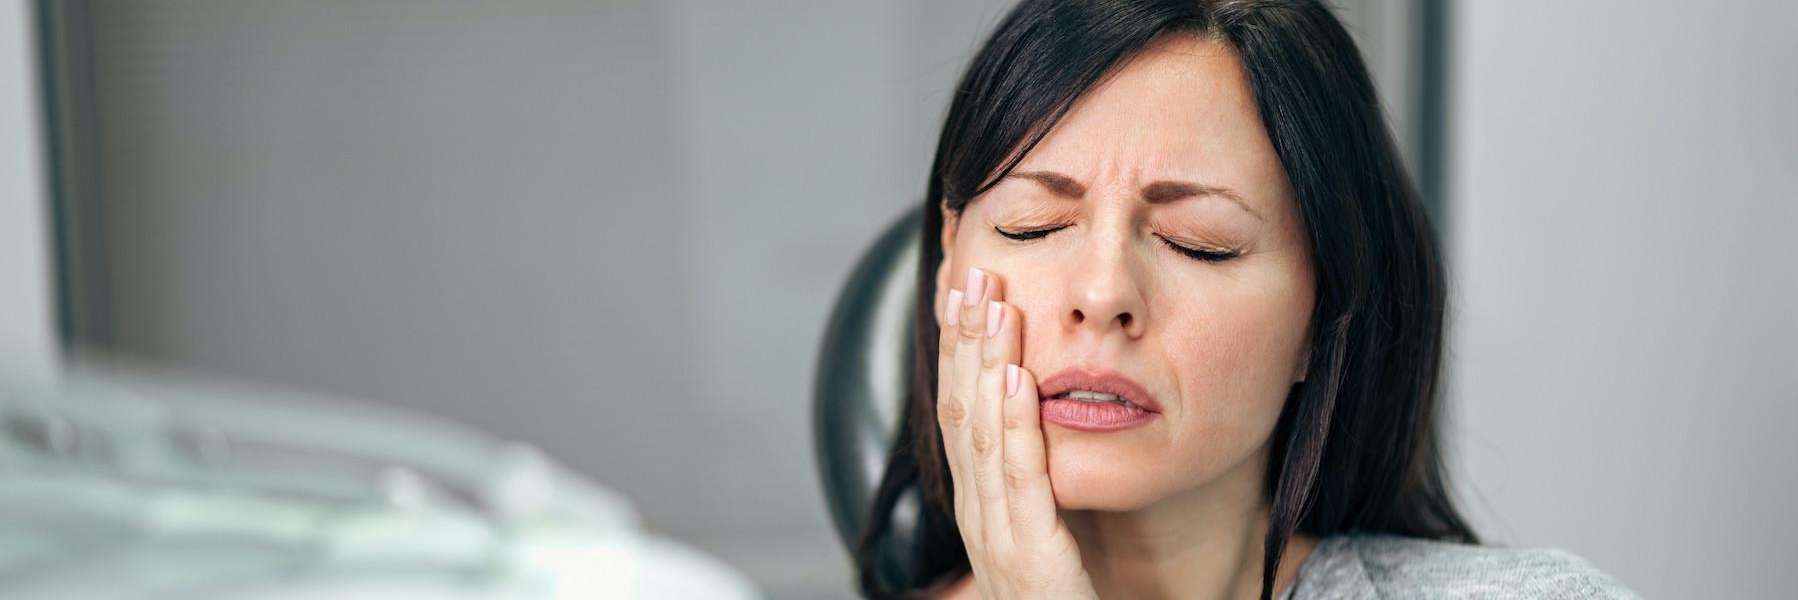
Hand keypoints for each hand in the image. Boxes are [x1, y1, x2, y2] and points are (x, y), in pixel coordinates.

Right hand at [937, 266, 1097, 598]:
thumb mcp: (1050, 537)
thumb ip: (1039, 486)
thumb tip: (1040, 418)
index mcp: (982, 508)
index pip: (960, 413)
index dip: (958, 350)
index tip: (963, 291)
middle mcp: (979, 518)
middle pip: (959, 412)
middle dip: (961, 340)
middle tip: (966, 272)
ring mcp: (998, 540)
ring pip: (981, 435)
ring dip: (983, 361)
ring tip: (992, 303)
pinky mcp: (1031, 560)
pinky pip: (1019, 480)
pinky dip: (1012, 423)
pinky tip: (1012, 376)